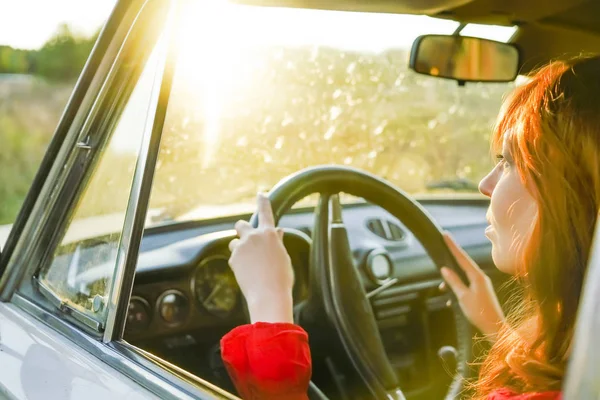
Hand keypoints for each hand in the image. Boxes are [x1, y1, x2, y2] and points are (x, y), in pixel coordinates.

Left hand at [228, 193, 294, 323]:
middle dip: (241, 229)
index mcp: (270, 234)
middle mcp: (254, 236)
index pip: (266, 212)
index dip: (263, 202)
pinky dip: (239, 264)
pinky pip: (234, 258)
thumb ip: (277, 243)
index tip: (260, 194)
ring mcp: (242, 247)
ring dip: (239, 249)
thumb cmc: (281, 277)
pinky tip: (247, 274)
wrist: (269, 294)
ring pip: (235, 243)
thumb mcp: (283, 257)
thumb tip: (278, 232)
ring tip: (250, 264)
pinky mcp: (233, 259)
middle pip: (241, 224)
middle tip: (245, 239)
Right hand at [440, 232, 504, 340]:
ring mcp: (481, 285)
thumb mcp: (463, 297)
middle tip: (441, 250)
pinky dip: (457, 289)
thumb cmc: (479, 313)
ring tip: (442, 288)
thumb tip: (445, 269)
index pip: (462, 257)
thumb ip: (454, 282)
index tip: (445, 234)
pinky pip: (466, 285)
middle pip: (462, 264)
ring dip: (452, 281)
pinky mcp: (481, 292)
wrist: (495, 328)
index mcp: (477, 276)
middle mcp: (480, 277)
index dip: (453, 246)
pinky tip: (450, 299)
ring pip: (463, 276)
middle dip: (451, 259)